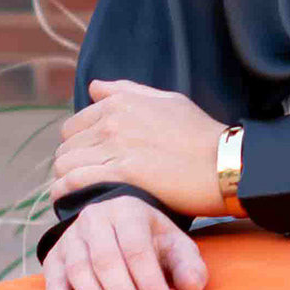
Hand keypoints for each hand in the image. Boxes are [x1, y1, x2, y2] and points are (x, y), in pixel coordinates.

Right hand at [40, 192, 208, 289]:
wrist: (116, 223)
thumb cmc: (150, 240)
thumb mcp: (175, 245)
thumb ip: (189, 266)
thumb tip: (192, 289)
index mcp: (128, 211)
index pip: (137, 249)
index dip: (151, 283)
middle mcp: (95, 219)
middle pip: (107, 260)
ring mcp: (71, 237)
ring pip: (79, 270)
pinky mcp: (53, 257)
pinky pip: (53, 281)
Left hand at [49, 78, 225, 222]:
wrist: (224, 163)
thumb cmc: (201, 134)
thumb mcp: (168, 100)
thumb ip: (127, 91)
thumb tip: (94, 87)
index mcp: (120, 102)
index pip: (74, 124)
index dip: (79, 145)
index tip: (88, 162)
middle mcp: (112, 121)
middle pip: (66, 145)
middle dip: (72, 162)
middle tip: (84, 181)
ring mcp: (115, 147)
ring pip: (65, 163)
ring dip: (66, 179)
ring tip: (75, 194)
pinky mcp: (120, 175)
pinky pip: (74, 181)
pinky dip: (64, 191)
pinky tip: (66, 201)